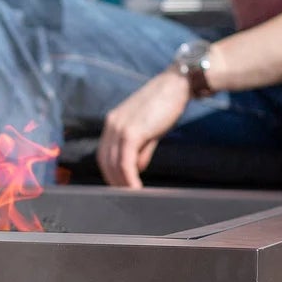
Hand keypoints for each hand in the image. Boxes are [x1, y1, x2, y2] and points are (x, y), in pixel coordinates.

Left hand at [98, 70, 189, 188]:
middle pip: (105, 161)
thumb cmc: (166, 105)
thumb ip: (141, 149)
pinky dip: (129, 178)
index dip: (110, 172)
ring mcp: (120, 127)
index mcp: (113, 122)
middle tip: (125, 197)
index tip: (119, 186)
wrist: (176, 85)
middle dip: (114, 181)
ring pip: (114, 164)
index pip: (104, 153)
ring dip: (122, 183)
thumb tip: (136, 168)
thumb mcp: (149, 129)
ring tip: (132, 196)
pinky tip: (136, 188)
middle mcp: (112, 124)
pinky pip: (126, 162)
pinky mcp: (132, 132)